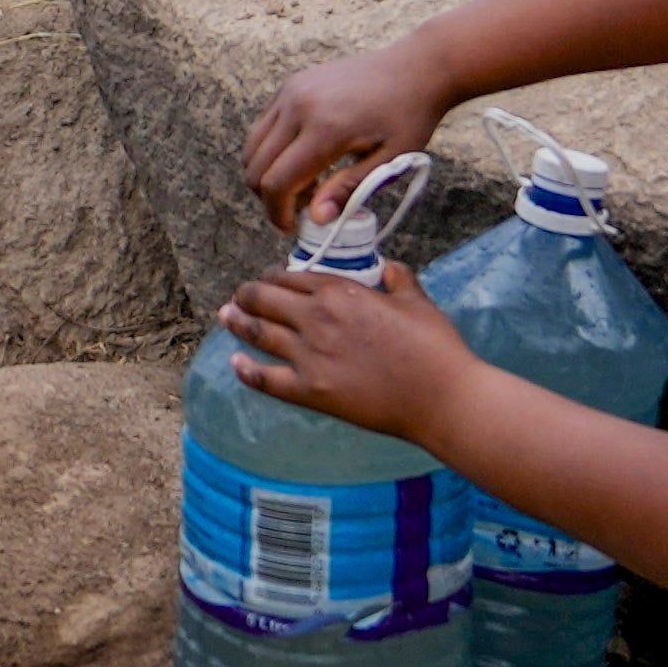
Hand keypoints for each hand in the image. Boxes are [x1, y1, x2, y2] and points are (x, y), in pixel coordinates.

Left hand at [222, 257, 474, 442]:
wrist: (440, 397)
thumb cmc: (434, 348)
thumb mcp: (417, 301)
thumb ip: (398, 279)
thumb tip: (389, 269)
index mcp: (341, 293)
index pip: (292, 277)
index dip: (274, 276)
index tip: (269, 279)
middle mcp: (317, 319)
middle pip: (265, 299)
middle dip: (248, 294)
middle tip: (239, 296)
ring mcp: (309, 356)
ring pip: (258, 333)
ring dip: (238, 322)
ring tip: (226, 316)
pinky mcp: (310, 392)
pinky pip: (266, 379)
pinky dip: (246, 370)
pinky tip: (235, 363)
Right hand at [242, 38, 451, 226]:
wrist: (416, 68)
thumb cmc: (409, 116)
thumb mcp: (389, 160)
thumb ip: (349, 190)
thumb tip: (317, 219)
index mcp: (325, 129)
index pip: (277, 182)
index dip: (277, 212)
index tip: (292, 228)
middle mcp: (298, 106)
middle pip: (256, 166)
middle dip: (270, 197)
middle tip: (302, 208)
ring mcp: (291, 91)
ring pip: (253, 146)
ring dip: (268, 173)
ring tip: (306, 183)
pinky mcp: (291, 84)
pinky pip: (264, 125)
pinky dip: (272, 150)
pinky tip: (306, 157)